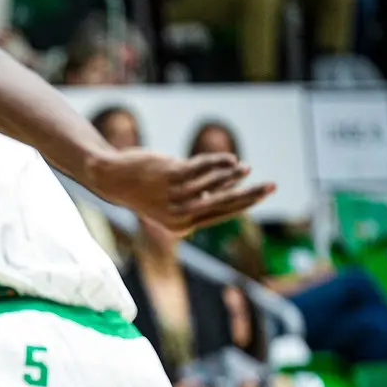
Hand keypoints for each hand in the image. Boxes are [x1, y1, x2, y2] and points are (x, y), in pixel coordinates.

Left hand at [89, 149, 274, 233]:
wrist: (114, 178)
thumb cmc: (145, 190)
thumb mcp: (173, 200)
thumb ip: (199, 198)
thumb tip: (229, 188)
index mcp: (181, 226)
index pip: (221, 214)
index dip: (244, 203)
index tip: (264, 194)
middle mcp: (179, 215)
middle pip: (224, 204)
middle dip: (251, 195)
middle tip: (273, 186)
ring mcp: (175, 196)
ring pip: (214, 183)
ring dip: (233, 174)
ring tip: (245, 167)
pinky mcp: (171, 176)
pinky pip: (203, 168)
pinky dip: (219, 162)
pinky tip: (230, 160)